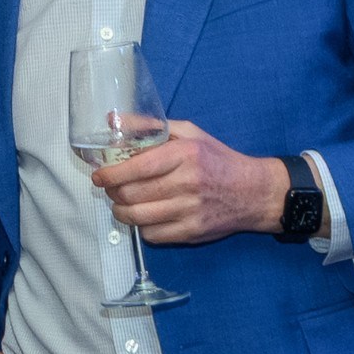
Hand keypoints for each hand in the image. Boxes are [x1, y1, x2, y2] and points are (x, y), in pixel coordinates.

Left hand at [93, 121, 290, 246]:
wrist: (253, 192)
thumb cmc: (217, 160)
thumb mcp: (190, 134)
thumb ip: (151, 126)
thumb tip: (113, 120)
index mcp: (185, 155)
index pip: (137, 167)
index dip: (111, 174)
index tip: (99, 176)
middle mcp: (187, 183)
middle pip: (133, 194)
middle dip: (113, 193)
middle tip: (110, 188)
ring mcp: (190, 210)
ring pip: (138, 217)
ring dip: (121, 212)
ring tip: (121, 204)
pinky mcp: (192, 232)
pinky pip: (152, 234)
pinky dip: (141, 227)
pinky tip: (145, 216)